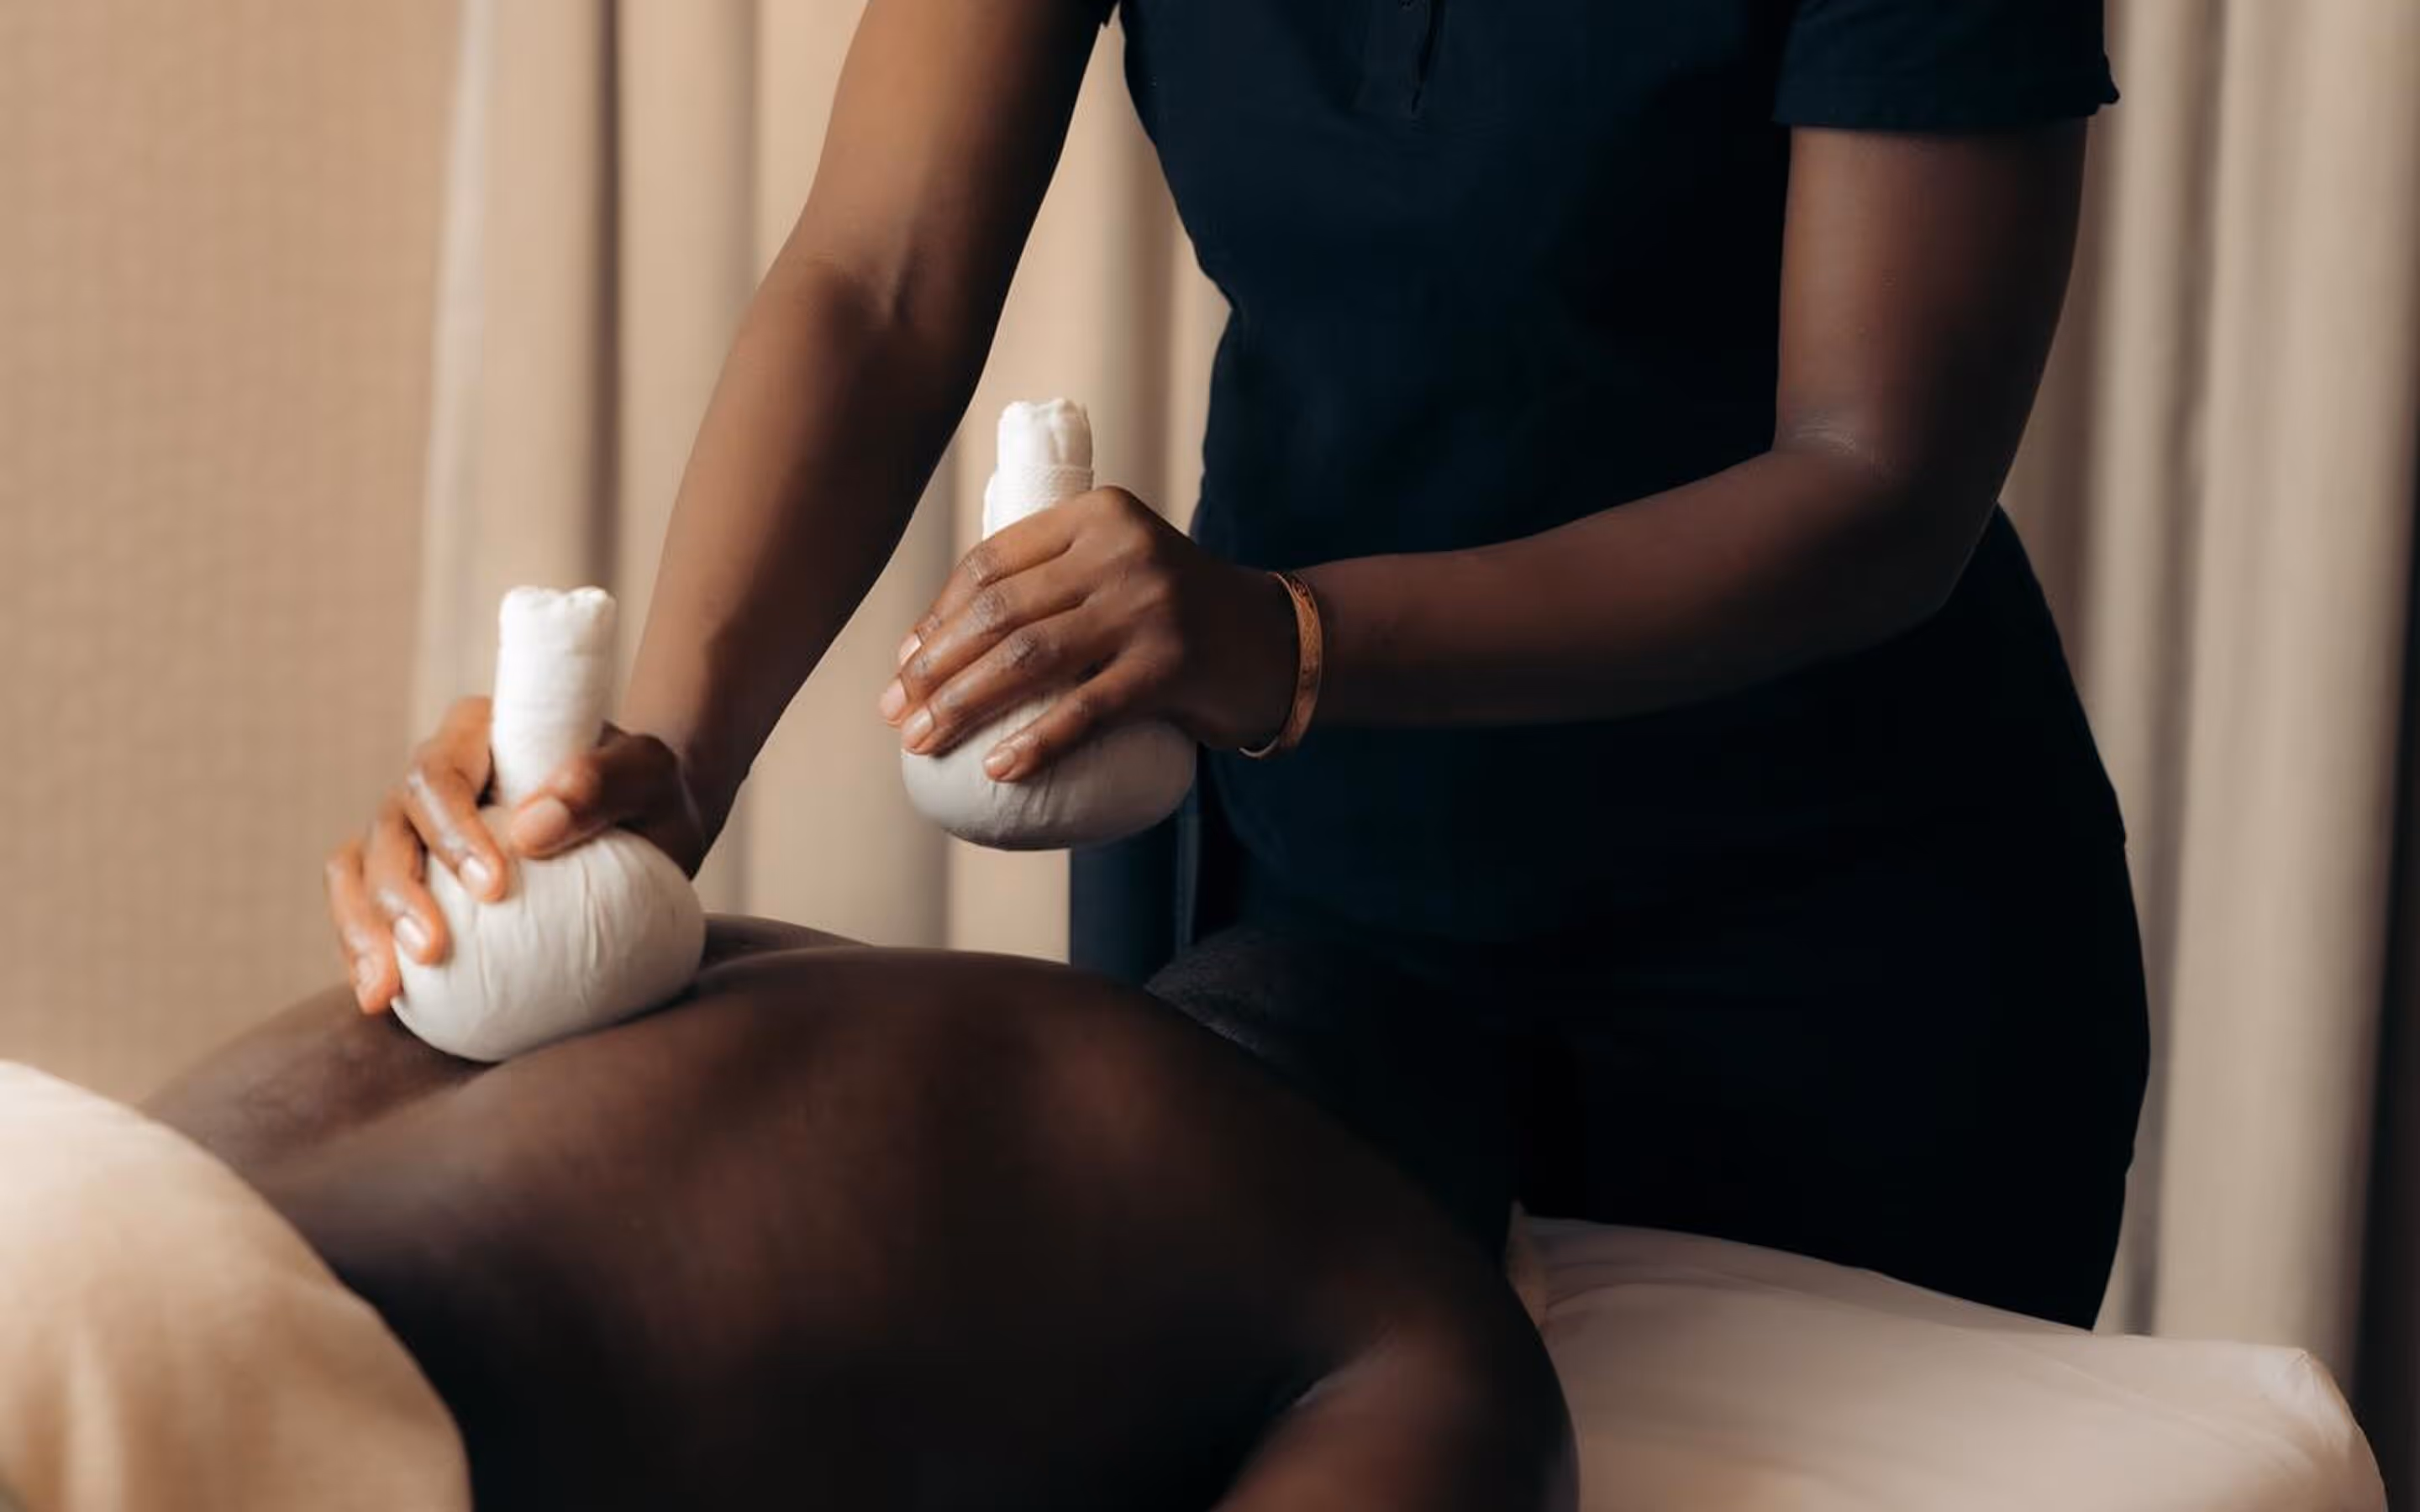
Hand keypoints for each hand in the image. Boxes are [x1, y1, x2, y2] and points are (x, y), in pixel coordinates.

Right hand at [323, 696, 712, 1014]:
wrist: (652, 826)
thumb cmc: (651, 792)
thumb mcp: (652, 774)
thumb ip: (606, 782)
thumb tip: (532, 828)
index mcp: (478, 735)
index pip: (439, 773)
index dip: (450, 828)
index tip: (492, 887)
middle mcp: (436, 779)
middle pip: (389, 825)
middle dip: (397, 891)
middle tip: (432, 950)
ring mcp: (418, 832)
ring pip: (360, 869)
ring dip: (364, 929)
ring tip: (385, 990)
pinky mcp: (418, 883)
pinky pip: (367, 911)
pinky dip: (366, 953)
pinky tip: (382, 1001)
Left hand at [880, 487, 1297, 779]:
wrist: (1278, 643)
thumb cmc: (1176, 617)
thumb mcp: (1116, 571)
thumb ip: (1049, 588)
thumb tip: (930, 650)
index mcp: (1097, 516)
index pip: (992, 563)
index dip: (937, 617)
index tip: (903, 665)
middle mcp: (1122, 550)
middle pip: (1000, 613)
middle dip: (936, 668)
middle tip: (896, 713)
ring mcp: (1149, 606)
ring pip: (1030, 659)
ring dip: (964, 706)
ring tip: (925, 743)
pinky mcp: (1172, 665)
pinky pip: (1087, 710)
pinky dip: (1037, 742)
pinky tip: (999, 768)